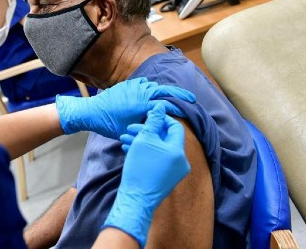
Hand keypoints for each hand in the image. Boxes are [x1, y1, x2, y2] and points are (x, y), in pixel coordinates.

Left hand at [55, 77, 194, 138]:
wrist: (92, 112)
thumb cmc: (111, 126)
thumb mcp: (133, 130)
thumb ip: (149, 125)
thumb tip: (162, 121)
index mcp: (143, 105)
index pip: (167, 104)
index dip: (180, 107)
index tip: (189, 110)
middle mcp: (140, 93)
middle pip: (165, 90)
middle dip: (179, 94)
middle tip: (191, 98)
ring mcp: (133, 86)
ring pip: (154, 86)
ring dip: (164, 91)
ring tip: (173, 97)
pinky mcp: (126, 84)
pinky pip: (143, 83)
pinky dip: (151, 87)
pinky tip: (153, 92)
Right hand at [102, 106, 190, 246]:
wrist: (136, 198)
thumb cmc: (140, 168)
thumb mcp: (145, 139)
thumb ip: (153, 121)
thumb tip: (160, 106)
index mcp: (178, 151)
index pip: (174, 127)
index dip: (160, 119)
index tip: (146, 118)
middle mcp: (181, 161)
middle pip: (165, 138)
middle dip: (146, 131)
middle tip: (130, 129)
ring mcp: (174, 171)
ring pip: (158, 149)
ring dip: (142, 142)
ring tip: (125, 140)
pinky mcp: (166, 178)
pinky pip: (157, 159)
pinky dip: (145, 153)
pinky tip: (129, 150)